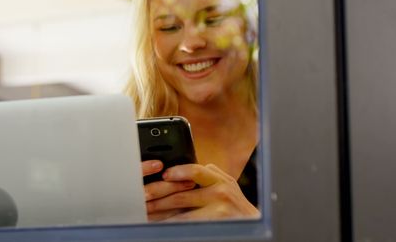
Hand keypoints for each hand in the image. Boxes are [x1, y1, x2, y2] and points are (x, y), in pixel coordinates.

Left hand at [145, 163, 259, 220]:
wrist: (253, 225)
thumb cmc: (234, 204)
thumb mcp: (225, 184)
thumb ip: (207, 176)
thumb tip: (180, 170)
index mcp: (219, 179)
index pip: (196, 170)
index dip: (178, 172)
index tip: (163, 175)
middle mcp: (220, 192)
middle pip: (182, 194)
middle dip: (159, 195)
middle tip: (142, 196)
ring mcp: (217, 210)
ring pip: (181, 212)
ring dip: (160, 212)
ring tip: (146, 211)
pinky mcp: (213, 224)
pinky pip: (186, 225)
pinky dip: (171, 224)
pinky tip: (160, 224)